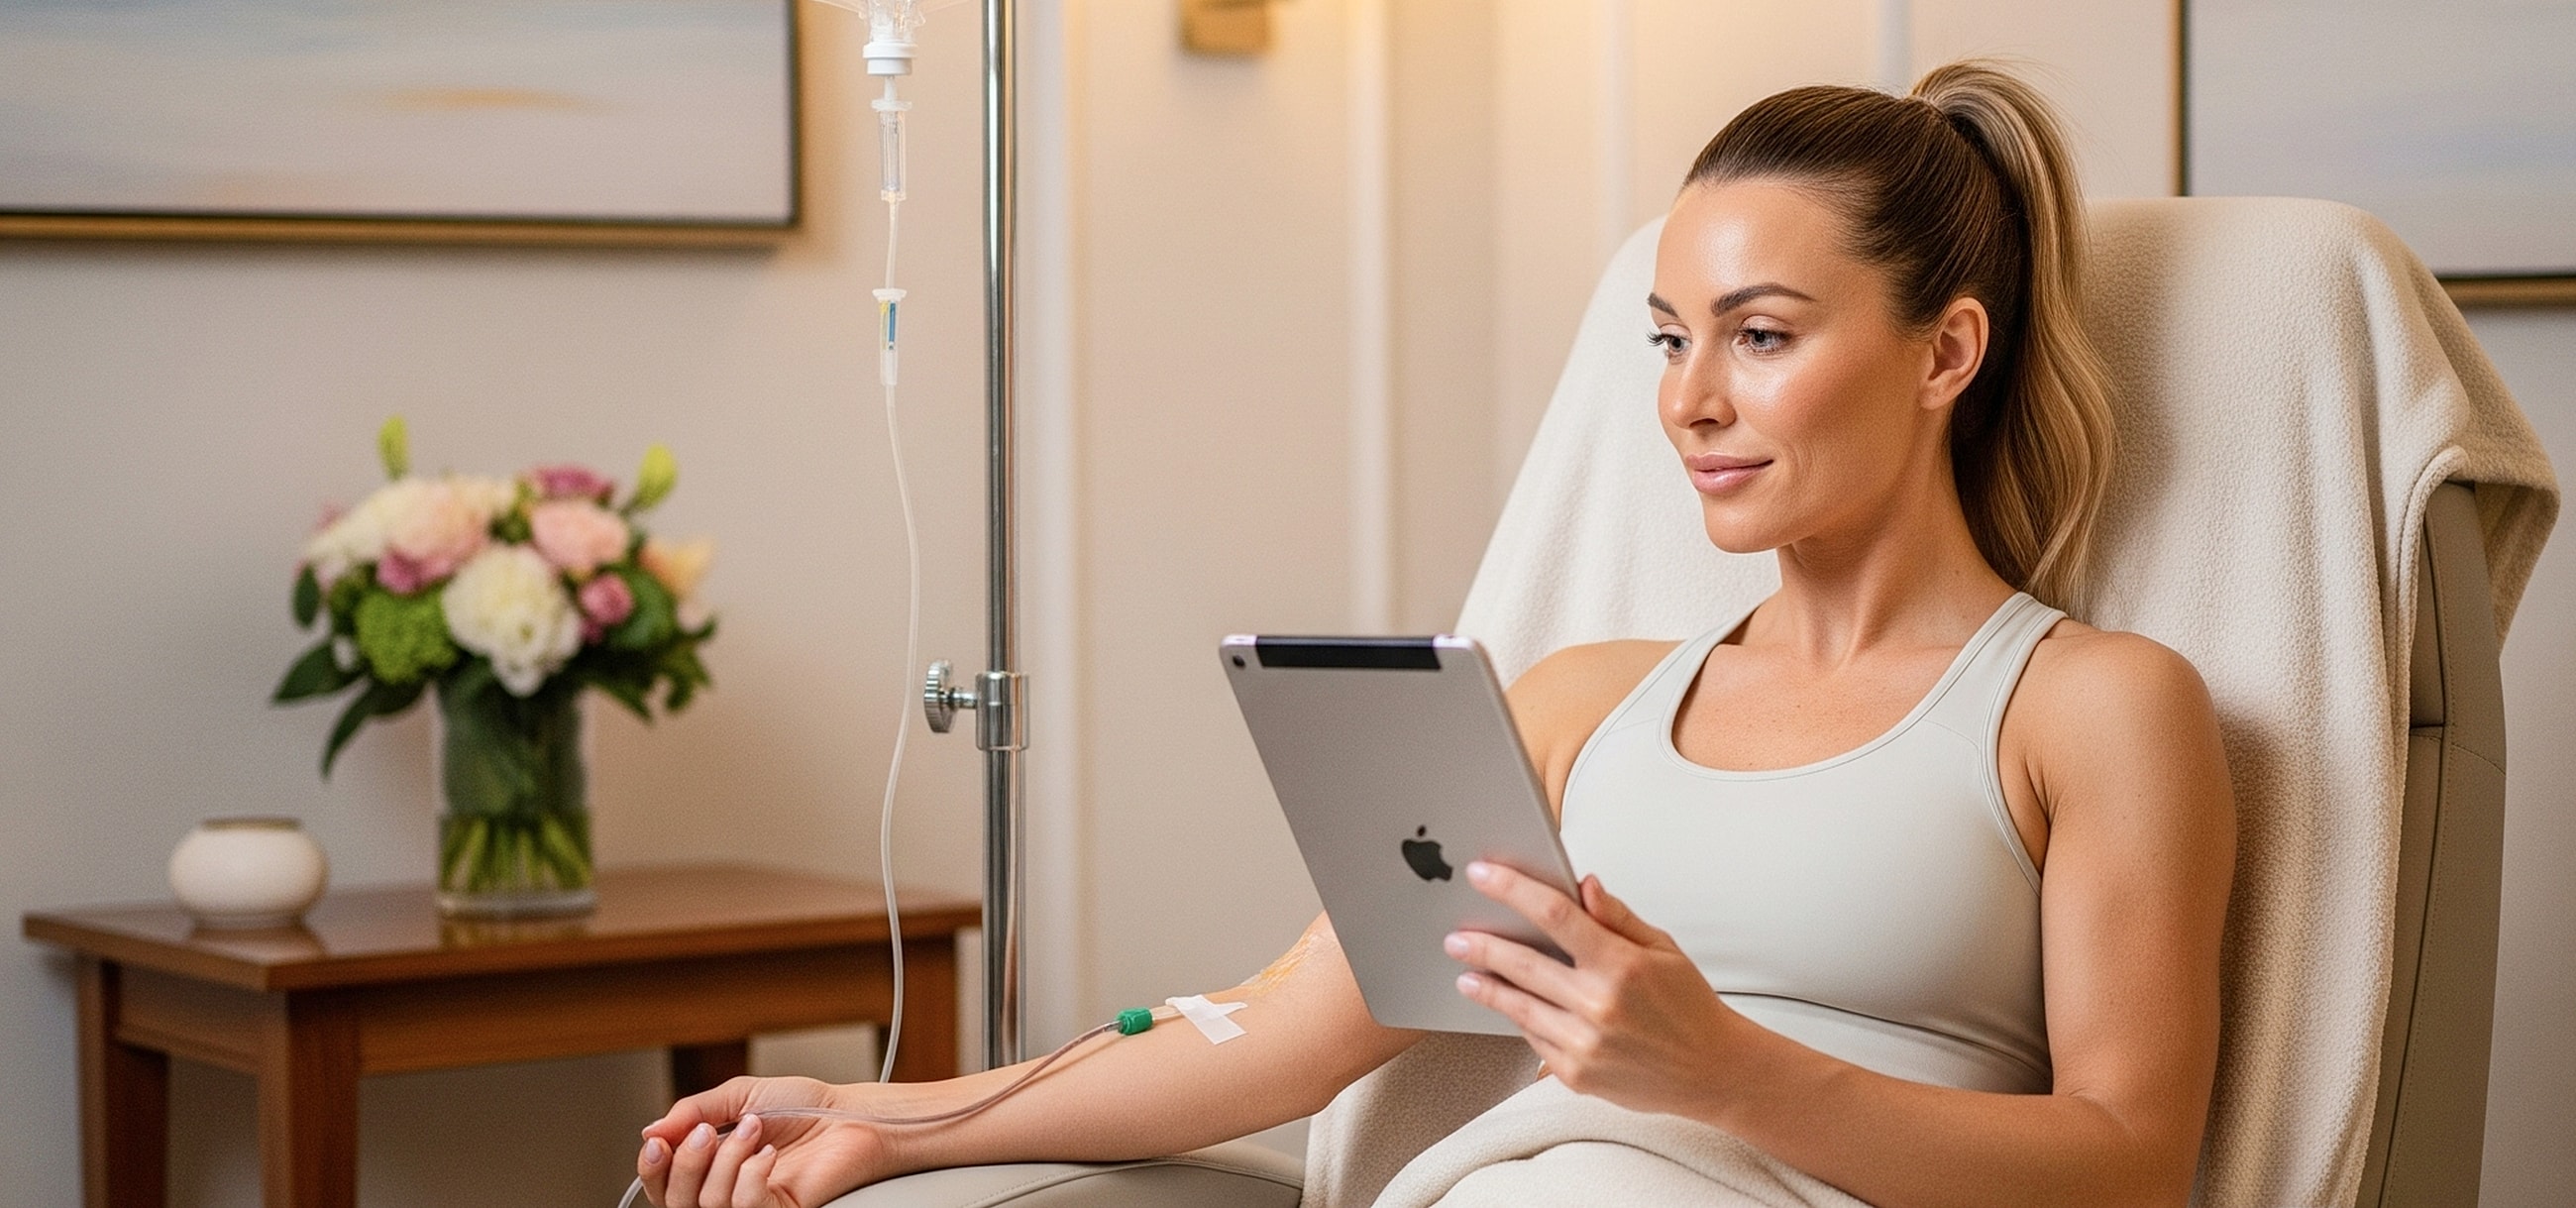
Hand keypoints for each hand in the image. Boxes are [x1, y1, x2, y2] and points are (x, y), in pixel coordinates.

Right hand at [638, 1076, 893, 1207]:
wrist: (849, 1114)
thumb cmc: (803, 1105)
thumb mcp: (738, 1096)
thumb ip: (692, 1111)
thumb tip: (650, 1132)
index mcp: (710, 1165)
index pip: (665, 1184)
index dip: (652, 1168)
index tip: (658, 1142)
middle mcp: (726, 1190)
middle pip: (677, 1202)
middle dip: (686, 1162)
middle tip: (709, 1132)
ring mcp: (751, 1205)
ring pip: (708, 1204)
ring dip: (727, 1158)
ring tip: (754, 1128)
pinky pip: (745, 1207)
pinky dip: (751, 1174)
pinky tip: (769, 1154)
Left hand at [1447, 862, 1740, 1116]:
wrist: (1713, 1072)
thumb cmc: (1690, 1006)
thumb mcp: (1663, 950)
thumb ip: (1617, 917)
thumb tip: (1583, 884)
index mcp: (1621, 965)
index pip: (1554, 914)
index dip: (1512, 889)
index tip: (1483, 874)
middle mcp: (1598, 1005)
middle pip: (1522, 964)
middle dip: (1482, 945)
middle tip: (1456, 936)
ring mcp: (1584, 1044)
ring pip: (1518, 1007)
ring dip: (1487, 987)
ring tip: (1465, 971)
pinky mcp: (1576, 1074)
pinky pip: (1534, 1039)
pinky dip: (1519, 1019)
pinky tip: (1507, 1005)